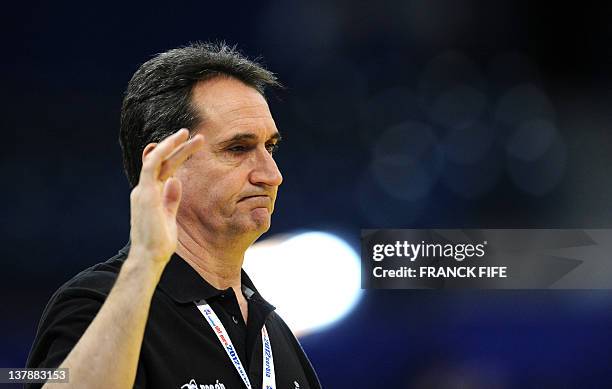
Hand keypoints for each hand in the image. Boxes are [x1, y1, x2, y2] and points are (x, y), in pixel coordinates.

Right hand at [128, 129, 203, 265]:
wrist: (149, 257)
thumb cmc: (159, 243)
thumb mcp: (169, 217)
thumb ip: (171, 199)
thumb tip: (176, 181)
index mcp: (149, 196)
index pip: (161, 170)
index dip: (173, 156)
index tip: (187, 146)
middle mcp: (144, 190)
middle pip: (160, 161)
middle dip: (176, 146)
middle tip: (193, 135)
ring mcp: (143, 190)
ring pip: (156, 158)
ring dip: (172, 144)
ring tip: (189, 134)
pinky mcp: (145, 193)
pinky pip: (152, 166)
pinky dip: (162, 152)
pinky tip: (176, 144)